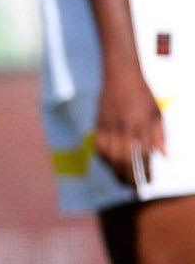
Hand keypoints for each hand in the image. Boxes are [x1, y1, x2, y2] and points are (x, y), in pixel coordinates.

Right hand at [94, 64, 165, 189]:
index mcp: (143, 125)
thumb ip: (160, 136)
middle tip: (134, 188)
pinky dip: (104, 160)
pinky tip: (110, 164)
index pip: (145, 155)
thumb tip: (164, 156)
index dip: (146, 171)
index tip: (149, 182)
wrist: (120, 75)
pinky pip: (99, 148)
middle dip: (129, 178)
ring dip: (115, 171)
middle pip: (125, 161)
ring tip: (122, 180)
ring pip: (110, 157)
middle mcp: (125, 128)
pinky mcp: (99, 125)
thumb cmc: (142, 95)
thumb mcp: (157, 113)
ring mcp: (110, 127)